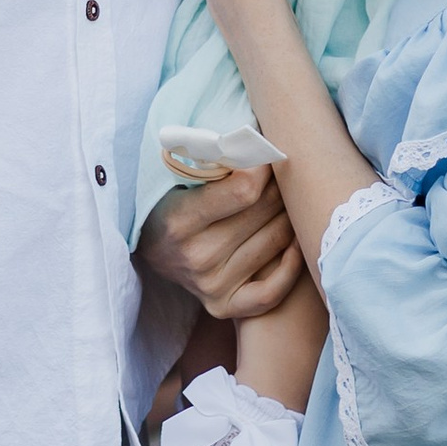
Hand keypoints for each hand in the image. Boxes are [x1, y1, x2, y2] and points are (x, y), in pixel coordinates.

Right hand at [138, 166, 307, 320]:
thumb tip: (258, 139)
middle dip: (280, 185)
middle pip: (265, 213)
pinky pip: (271, 292)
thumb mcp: (176, 173)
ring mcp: (210, 285)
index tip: (269, 152)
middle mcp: (196, 257)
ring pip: (276, 242)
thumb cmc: (169, 198)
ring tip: (291, 197)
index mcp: (180, 220)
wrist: (151, 246)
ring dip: (291, 214)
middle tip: (284, 169)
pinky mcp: (223, 306)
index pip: (244, 190)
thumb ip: (212, 159)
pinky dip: (291, 266)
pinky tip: (295, 242)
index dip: (265, 167)